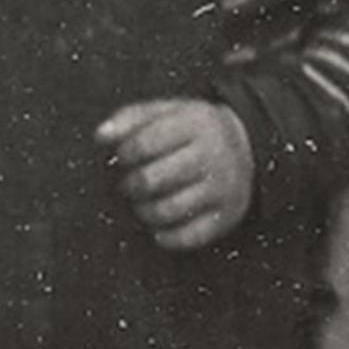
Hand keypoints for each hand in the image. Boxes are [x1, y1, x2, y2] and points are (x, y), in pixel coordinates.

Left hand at [97, 99, 255, 250]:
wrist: (248, 148)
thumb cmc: (194, 131)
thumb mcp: (168, 111)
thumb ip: (131, 117)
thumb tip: (100, 136)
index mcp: (196, 124)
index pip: (145, 143)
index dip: (124, 154)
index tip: (122, 158)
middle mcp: (213, 156)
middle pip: (153, 180)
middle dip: (130, 186)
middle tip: (128, 185)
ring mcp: (222, 188)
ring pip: (167, 211)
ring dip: (144, 212)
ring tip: (142, 204)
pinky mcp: (227, 216)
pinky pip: (189, 236)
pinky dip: (167, 237)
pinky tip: (159, 229)